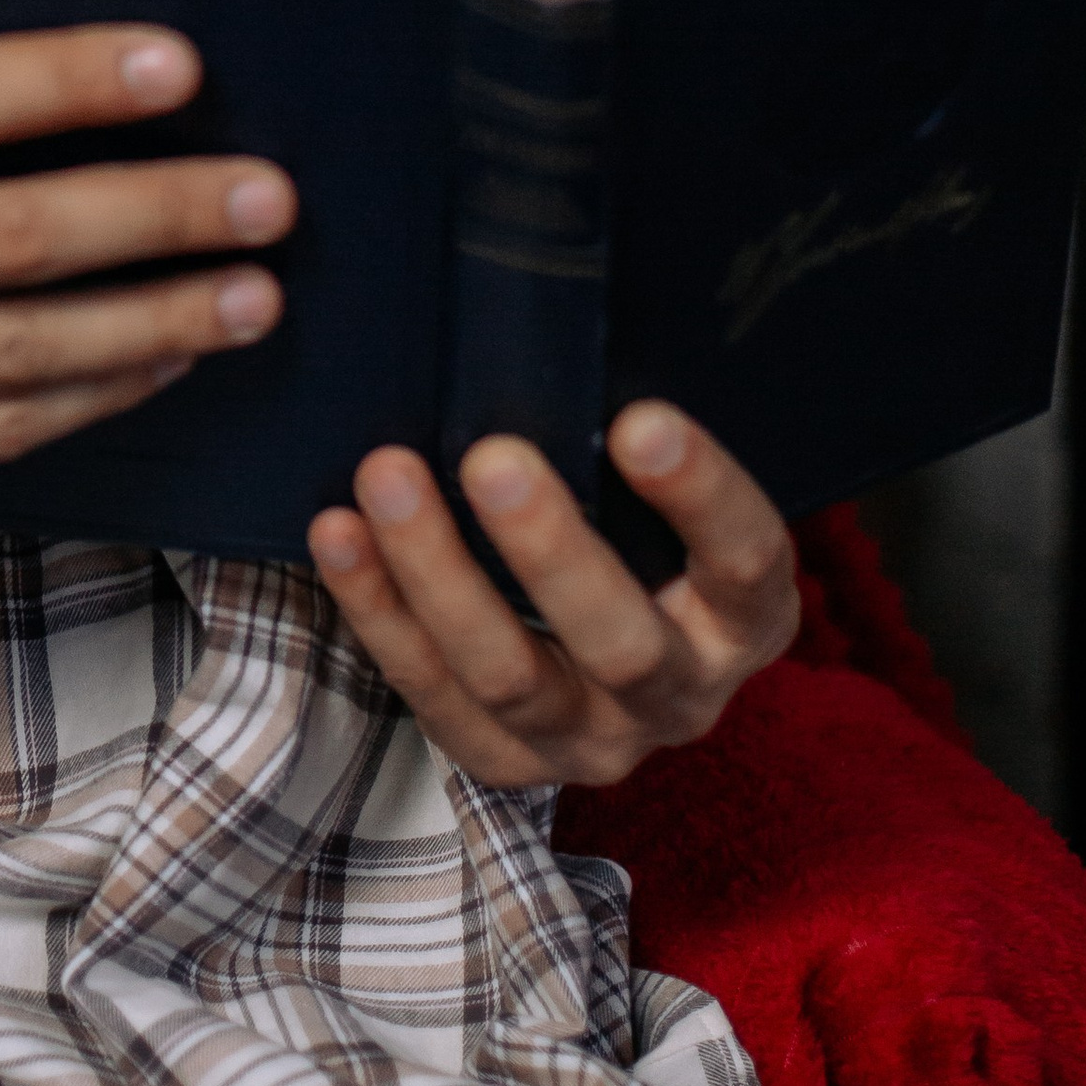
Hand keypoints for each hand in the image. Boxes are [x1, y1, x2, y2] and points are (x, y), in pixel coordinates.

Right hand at [0, 27, 291, 607]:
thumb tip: (82, 106)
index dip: (68, 76)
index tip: (181, 65)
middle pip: (11, 231)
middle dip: (158, 213)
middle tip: (268, 197)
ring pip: (26, 344)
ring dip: (158, 317)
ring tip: (254, 293)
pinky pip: (6, 427)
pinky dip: (101, 392)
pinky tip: (169, 361)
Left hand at [306, 404, 798, 788]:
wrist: (608, 655)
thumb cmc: (637, 536)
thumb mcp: (662, 500)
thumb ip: (634, 445)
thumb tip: (560, 324)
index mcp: (747, 616)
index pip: (743, 559)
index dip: (699, 494)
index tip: (640, 417)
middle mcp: (683, 693)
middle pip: (621, 642)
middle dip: (549, 549)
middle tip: (491, 457)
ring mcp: (594, 741)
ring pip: (511, 675)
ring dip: (438, 574)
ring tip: (387, 478)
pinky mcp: (507, 762)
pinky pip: (431, 693)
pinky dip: (378, 610)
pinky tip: (338, 535)